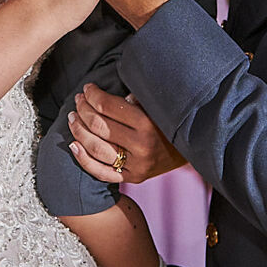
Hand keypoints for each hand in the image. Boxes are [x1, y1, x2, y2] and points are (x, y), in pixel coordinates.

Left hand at [69, 85, 185, 183]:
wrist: (193, 149)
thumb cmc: (170, 120)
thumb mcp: (157, 105)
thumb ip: (133, 98)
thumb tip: (103, 93)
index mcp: (147, 123)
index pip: (108, 106)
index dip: (92, 95)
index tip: (87, 88)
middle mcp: (141, 146)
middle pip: (99, 126)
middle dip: (83, 109)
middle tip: (77, 100)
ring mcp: (136, 165)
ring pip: (95, 148)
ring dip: (78, 131)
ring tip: (72, 118)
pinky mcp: (132, 178)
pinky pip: (101, 172)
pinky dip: (83, 159)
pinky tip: (73, 145)